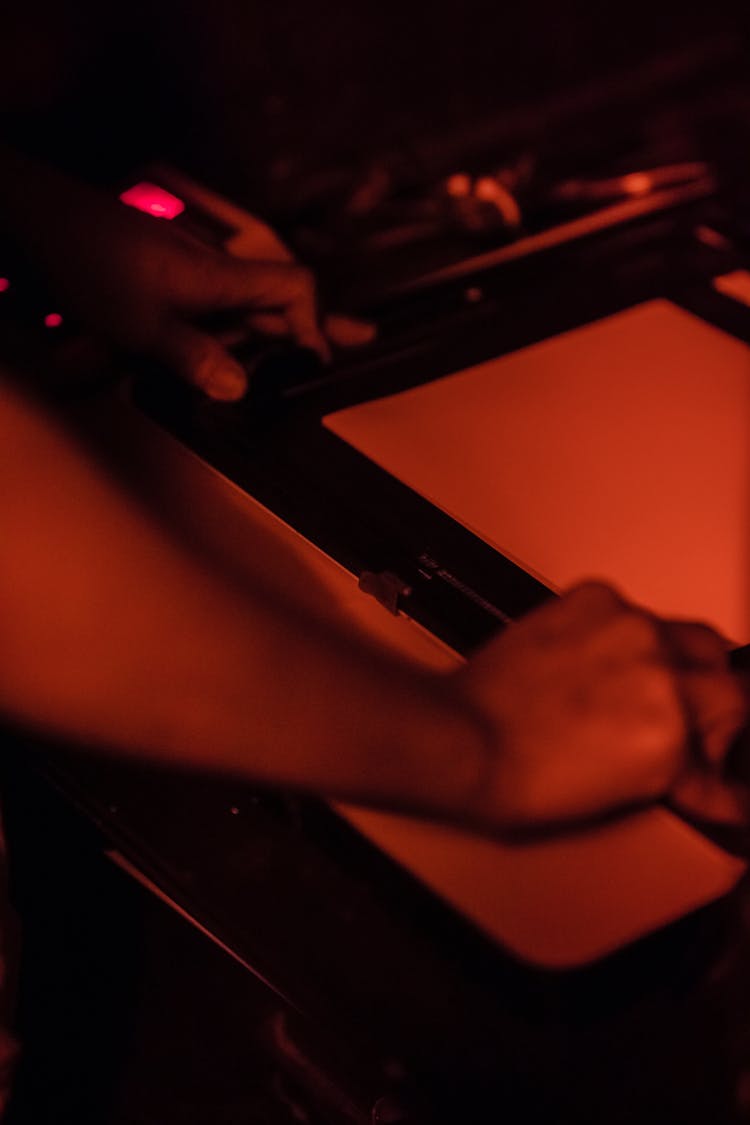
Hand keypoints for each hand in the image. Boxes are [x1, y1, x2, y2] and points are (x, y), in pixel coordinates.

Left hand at [25, 176, 372, 399]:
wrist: (36, 218)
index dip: (315, 322)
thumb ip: (194, 358)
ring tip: (301, 357)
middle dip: (313, 323)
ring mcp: (189, 273)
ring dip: (271, 332)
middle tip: (359, 342)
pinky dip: (232, 329)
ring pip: (245, 306)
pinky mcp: (166, 279)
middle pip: (278, 298)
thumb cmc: (86, 260)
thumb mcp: (140, 324)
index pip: (296, 287)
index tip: (314, 360)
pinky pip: (214, 306)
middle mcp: (212, 271)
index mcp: (219, 276)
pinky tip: (230, 350)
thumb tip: (240, 387)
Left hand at [451, 582, 748, 831]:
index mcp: (671, 728)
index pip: (739, 721)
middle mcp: (658, 668)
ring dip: (672, 664)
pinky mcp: (594, 600)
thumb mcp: (625, 793)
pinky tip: (597, 662)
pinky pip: (633, 613)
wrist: (463, 737)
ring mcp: (626, 627)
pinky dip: (624, 637)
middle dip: (714, 703)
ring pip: (683, 636)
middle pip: (724, 673)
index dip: (726, 745)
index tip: (719, 759)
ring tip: (628, 691)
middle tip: (686, 725)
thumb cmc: (523, 773)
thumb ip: (686, 779)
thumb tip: (718, 787)